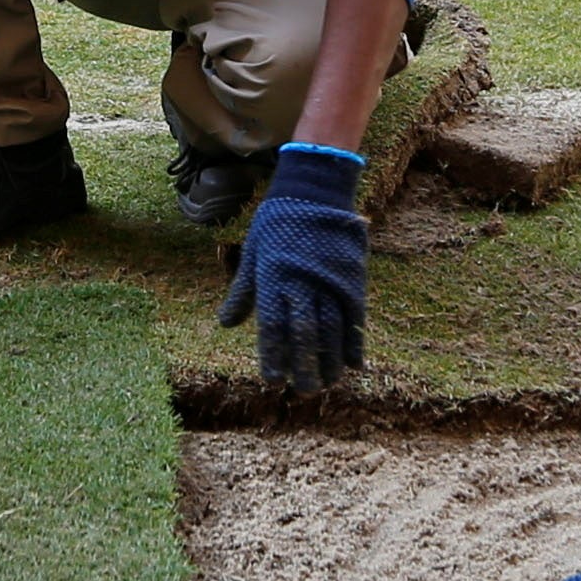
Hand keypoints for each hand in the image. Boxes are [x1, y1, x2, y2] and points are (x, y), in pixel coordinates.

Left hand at [213, 144, 370, 389]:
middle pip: (304, 333)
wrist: (314, 190)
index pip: (273, 327)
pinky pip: (354, 315)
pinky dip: (355, 341)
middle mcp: (301, 283)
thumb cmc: (277, 222)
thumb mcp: (253, 253)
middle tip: (305, 390)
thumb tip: (225, 324)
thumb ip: (243, 291)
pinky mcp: (351, 276)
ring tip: (329, 382)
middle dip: (304, 365)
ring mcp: (328, 279)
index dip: (274, 356)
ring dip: (331, 359)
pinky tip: (354, 363)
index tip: (274, 381)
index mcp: (274, 278)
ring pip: (332, 328)